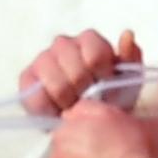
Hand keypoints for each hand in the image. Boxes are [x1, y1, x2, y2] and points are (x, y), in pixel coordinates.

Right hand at [20, 28, 140, 115]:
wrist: (89, 122)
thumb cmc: (110, 100)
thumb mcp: (128, 82)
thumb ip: (130, 58)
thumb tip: (127, 34)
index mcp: (89, 41)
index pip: (95, 53)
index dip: (101, 76)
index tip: (105, 89)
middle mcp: (64, 44)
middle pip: (74, 66)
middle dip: (84, 90)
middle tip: (88, 102)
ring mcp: (43, 59)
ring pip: (53, 77)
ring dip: (66, 99)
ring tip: (73, 108)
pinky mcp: (27, 78)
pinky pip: (34, 92)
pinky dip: (47, 106)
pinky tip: (56, 111)